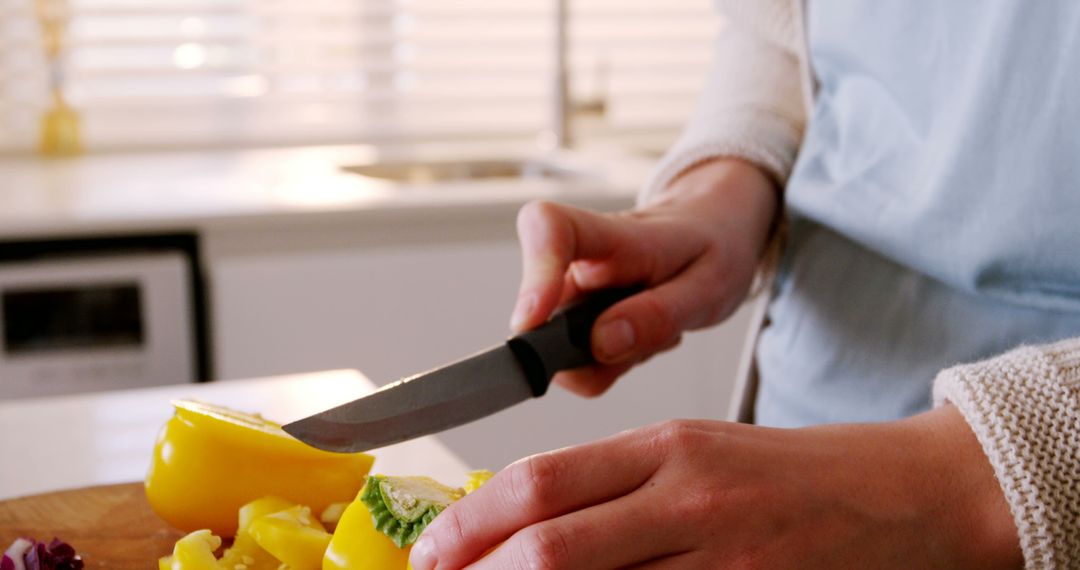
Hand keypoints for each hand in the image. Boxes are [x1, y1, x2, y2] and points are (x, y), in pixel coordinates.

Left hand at [409, 406, 1021, 569]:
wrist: (908, 495)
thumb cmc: (799, 476)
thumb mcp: (700, 453)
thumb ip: (619, 484)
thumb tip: (530, 522)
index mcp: (667, 446)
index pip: (540, 481)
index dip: (469, 523)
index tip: (431, 552)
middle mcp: (686, 495)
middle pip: (550, 543)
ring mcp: (721, 554)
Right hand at [509, 158, 777, 396]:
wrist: (712, 228)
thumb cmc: (710, 247)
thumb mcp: (709, 285)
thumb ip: (658, 315)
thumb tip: (601, 343)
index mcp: (615, 234)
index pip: (549, 228)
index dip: (533, 275)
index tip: (534, 323)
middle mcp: (578, 259)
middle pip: (544, 313)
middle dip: (587, 353)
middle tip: (651, 341)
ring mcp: (572, 288)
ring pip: (562, 350)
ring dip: (611, 358)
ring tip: (657, 327)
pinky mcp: (573, 314)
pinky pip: (579, 361)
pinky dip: (611, 360)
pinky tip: (642, 332)